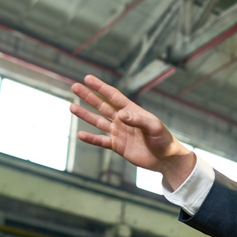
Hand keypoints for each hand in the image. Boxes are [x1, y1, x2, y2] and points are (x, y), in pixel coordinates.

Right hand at [70, 75, 195, 188]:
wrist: (165, 159)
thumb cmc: (163, 139)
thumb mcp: (153, 127)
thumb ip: (137, 120)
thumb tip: (120, 115)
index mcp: (132, 111)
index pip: (113, 96)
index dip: (101, 87)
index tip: (88, 78)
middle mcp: (123, 120)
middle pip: (102, 105)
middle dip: (89, 96)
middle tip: (75, 86)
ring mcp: (119, 132)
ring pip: (98, 121)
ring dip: (85, 114)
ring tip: (71, 106)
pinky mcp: (118, 146)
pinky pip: (101, 141)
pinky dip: (91, 138)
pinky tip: (80, 134)